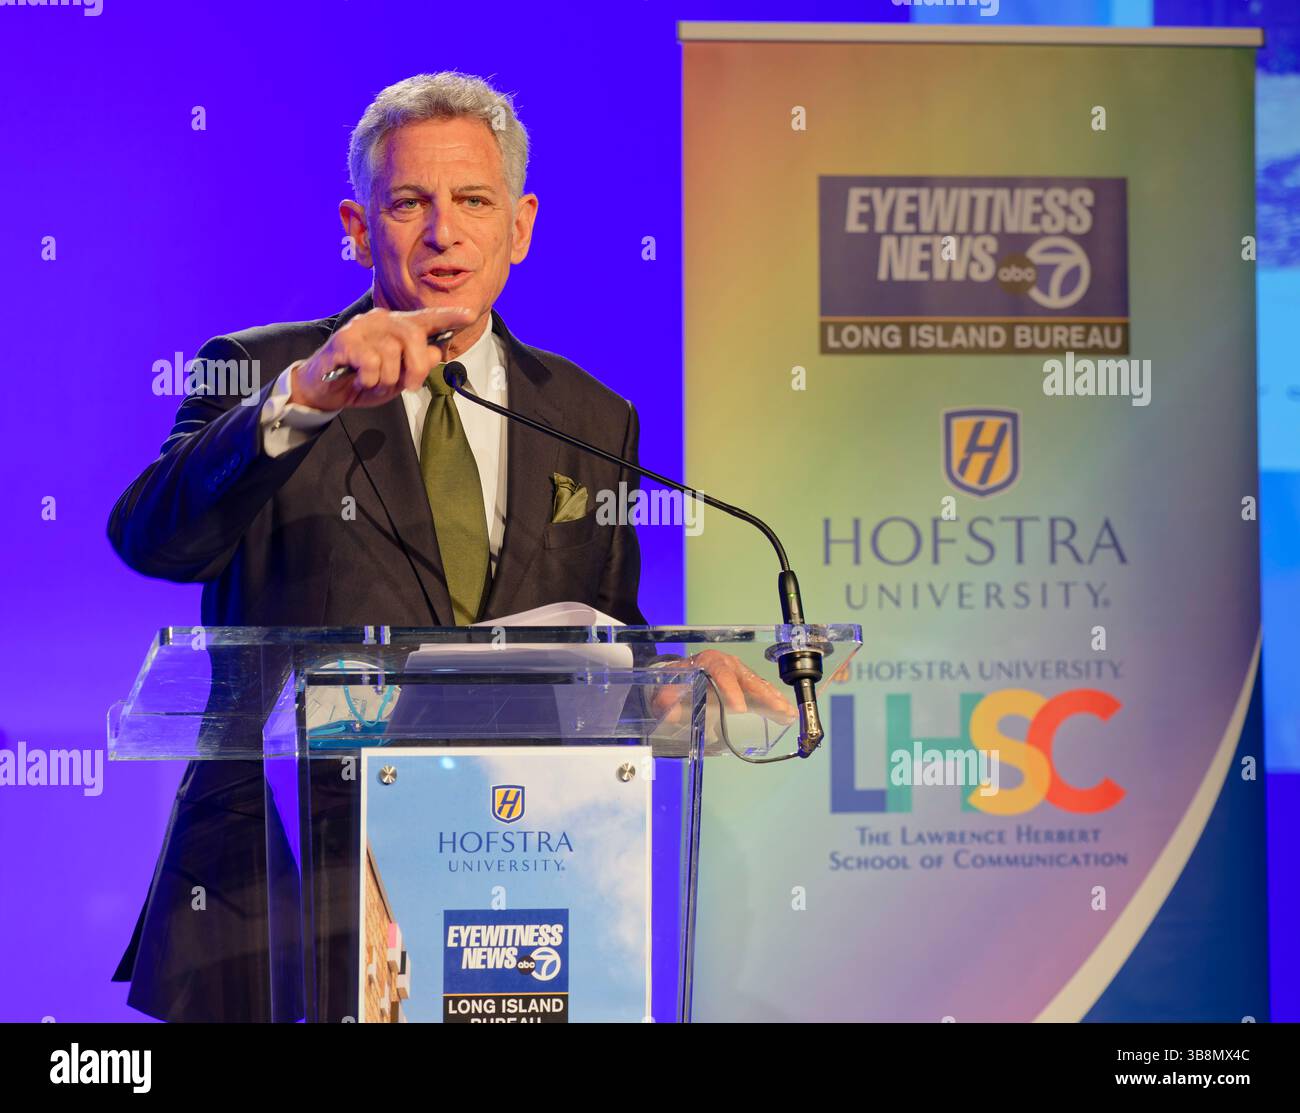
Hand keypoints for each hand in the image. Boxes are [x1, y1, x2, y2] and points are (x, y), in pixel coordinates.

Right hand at [290, 305, 475, 409]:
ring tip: (373, 382)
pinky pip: (371, 364)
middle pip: (413, 338)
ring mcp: (362, 327)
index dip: (449, 317)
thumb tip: (437, 353)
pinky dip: (369, 380)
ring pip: (391, 356)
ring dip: (386, 381)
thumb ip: (419, 365)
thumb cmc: (365, 380)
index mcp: (398, 327)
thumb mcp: (399, 378)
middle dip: (416, 369)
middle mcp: (381, 320)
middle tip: (409, 386)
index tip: (470, 315)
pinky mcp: (344, 340)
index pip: (427, 318)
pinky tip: (359, 379)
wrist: (325, 389)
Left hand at [651, 649, 796, 727]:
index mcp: (708, 661)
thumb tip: (667, 709)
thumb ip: (665, 699)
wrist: (680, 677)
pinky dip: (774, 703)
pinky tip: (787, 714)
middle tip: (777, 709)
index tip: (738, 708)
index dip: (730, 688)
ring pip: (759, 685)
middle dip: (763, 694)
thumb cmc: (677, 681)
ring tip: (788, 713)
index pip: (720, 672)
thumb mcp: (666, 689)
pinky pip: (762, 693)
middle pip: (747, 678)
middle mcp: (728, 664)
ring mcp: (739, 674)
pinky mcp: (746, 686)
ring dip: (774, 699)